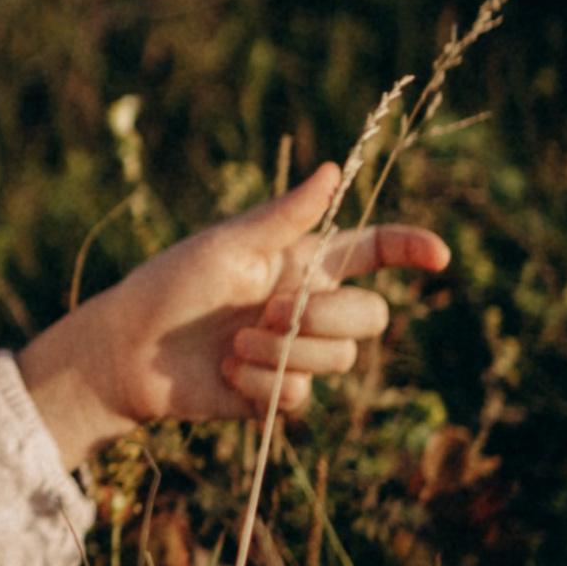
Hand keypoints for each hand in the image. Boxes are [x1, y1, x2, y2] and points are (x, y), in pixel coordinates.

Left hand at [19, 162, 450, 470]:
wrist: (127, 353)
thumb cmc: (170, 285)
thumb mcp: (226, 245)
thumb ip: (284, 217)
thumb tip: (333, 170)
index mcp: (302, 261)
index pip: (374, 251)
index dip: (411, 250)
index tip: (439, 256)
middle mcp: (308, 306)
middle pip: (372, 315)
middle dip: (328, 316)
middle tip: (268, 312)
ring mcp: (297, 353)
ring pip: (342, 359)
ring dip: (285, 352)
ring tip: (232, 346)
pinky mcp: (277, 395)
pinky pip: (301, 395)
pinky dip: (260, 384)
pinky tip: (225, 375)